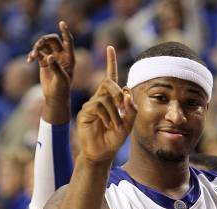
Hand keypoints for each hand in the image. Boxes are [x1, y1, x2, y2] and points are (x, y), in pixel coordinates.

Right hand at [27, 20, 74, 104]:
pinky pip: (37, 53)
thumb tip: (50, 56)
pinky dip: (32, 55)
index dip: (65, 31)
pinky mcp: (44, 62)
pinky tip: (29, 60)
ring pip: (43, 45)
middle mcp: (61, 56)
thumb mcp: (61, 80)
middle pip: (52, 40)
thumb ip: (56, 67)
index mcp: (69, 58)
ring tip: (33, 56)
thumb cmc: (61, 90)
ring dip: (37, 47)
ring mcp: (52, 58)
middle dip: (44, 40)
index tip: (61, 23)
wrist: (55, 98)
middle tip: (38, 45)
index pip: (68, 41)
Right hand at [77, 46, 135, 162]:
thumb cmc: (114, 139)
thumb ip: (131, 109)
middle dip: (118, 93)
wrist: (102, 153)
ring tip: (116, 126)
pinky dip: (107, 116)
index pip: (109, 77)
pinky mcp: (85, 113)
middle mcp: (99, 99)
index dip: (110, 62)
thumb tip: (127, 91)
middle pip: (108, 83)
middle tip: (123, 108)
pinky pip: (98, 106)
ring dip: (115, 112)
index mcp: (110, 99)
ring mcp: (91, 105)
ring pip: (105, 96)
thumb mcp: (128, 124)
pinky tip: (108, 125)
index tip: (110, 48)